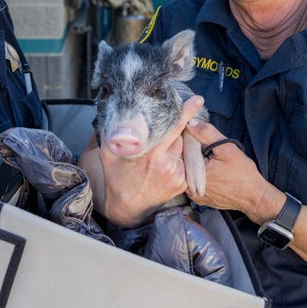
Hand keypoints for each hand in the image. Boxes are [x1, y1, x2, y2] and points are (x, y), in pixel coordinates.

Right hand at [99, 96, 203, 226]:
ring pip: (181, 150)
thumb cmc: (116, 178)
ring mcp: (177, 175)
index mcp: (153, 153)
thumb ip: (111, 133)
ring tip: (157, 155)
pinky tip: (161, 167)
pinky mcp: (182, 184)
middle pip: (179, 136)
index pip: (175, 126)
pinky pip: (182, 163)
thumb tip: (112, 112)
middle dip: (173, 131)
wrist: (126, 207)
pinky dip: (175, 161)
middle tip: (161, 133)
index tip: (198, 100)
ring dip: (173, 147)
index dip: (187, 112)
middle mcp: (168, 163)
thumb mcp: (108, 154)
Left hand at [185, 118, 279, 223]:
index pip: (181, 150)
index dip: (189, 139)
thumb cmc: (243, 174)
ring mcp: (193, 195)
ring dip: (195, 163)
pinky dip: (200, 174)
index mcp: (192, 174)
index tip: (199, 135)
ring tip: (210, 159)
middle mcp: (189, 188)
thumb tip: (190, 122)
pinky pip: (194, 181)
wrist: (254, 197)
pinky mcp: (199, 199)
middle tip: (208, 149)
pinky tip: (212, 170)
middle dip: (192, 151)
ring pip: (188, 172)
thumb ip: (207, 133)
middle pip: (183, 162)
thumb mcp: (227, 148)